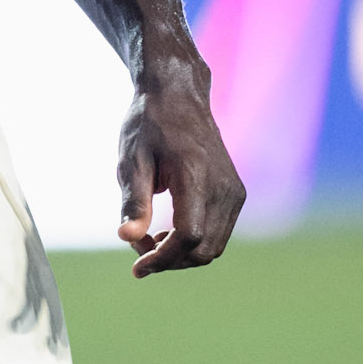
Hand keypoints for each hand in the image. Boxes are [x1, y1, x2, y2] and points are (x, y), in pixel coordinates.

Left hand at [116, 61, 245, 277]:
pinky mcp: (235, 193)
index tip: (136, 267)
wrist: (178, 96)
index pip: (189, 237)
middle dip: (169, 261)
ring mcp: (234, 191)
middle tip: (137, 248)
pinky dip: (194, 243)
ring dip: (181, 255)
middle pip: (204, 250)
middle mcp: (224, 188)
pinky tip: (167, 231)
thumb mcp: (132, 160)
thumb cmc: (149, 125)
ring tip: (149, 239)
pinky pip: (218, 233)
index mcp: (198, 177)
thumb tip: (126, 237)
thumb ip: (133, 201)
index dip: (162, 259)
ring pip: (213, 247)